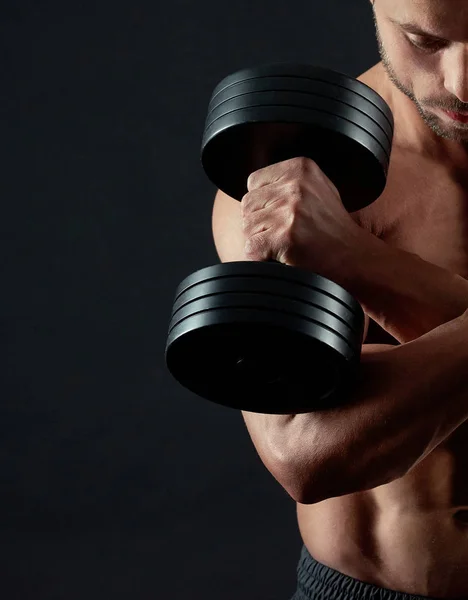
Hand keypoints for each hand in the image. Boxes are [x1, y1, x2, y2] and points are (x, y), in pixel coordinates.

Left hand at [241, 156, 364, 277]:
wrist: (354, 256)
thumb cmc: (333, 227)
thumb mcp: (316, 188)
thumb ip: (287, 182)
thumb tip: (255, 187)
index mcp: (301, 168)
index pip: (254, 182)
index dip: (263, 203)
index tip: (281, 214)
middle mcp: (295, 186)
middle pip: (248, 205)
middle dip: (260, 222)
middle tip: (285, 233)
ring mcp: (290, 212)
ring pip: (247, 227)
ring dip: (261, 241)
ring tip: (288, 244)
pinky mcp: (285, 237)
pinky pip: (252, 249)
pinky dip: (261, 257)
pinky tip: (282, 256)